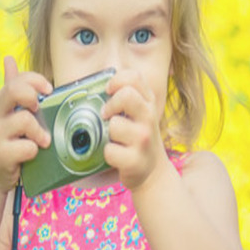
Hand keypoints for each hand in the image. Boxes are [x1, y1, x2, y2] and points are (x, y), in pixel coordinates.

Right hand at [0, 56, 52, 193]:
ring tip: (42, 141)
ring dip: (39, 132)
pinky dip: (34, 152)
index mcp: (2, 99)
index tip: (48, 90)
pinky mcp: (2, 154)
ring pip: (25, 120)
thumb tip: (8, 59)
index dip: (36, 81)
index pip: (19, 78)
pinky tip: (31, 155)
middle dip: (32, 96)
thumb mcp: (9, 111)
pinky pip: (27, 147)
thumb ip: (12, 85)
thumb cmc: (8, 138)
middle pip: (15, 90)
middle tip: (39, 109)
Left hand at [101, 69, 168, 191]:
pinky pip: (109, 151)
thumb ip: (125, 97)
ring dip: (107, 134)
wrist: (151, 172)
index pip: (134, 77)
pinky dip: (107, 154)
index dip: (117, 80)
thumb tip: (98, 84)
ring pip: (114, 125)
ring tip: (114, 140)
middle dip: (111, 105)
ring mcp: (144, 139)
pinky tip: (116, 156)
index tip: (108, 91)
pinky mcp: (136, 160)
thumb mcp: (138, 114)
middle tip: (106, 115)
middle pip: (127, 95)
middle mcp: (149, 118)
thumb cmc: (137, 138)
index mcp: (148, 102)